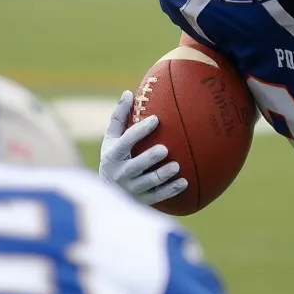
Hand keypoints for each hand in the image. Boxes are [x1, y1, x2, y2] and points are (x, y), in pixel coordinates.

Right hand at [98, 90, 188, 205]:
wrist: (108, 192)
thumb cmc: (114, 157)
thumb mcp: (112, 138)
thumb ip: (119, 117)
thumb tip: (128, 92)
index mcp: (113, 156)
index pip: (126, 142)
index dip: (140, 131)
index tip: (156, 119)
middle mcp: (120, 174)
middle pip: (135, 166)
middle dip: (149, 158)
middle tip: (165, 149)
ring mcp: (131, 189)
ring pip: (148, 183)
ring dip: (163, 175)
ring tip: (176, 166)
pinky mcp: (142, 200)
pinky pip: (158, 196)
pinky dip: (171, 190)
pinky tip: (185, 182)